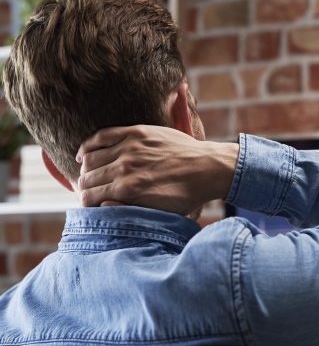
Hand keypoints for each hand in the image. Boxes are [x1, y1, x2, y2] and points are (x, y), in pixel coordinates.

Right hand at [76, 125, 238, 214]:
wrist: (207, 168)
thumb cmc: (186, 195)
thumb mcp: (159, 213)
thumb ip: (128, 210)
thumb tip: (102, 206)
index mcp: (128, 191)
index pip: (89, 198)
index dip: (85, 203)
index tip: (89, 204)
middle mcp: (124, 168)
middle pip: (87, 178)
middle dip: (84, 188)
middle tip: (88, 191)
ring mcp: (129, 148)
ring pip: (90, 158)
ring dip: (85, 169)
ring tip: (88, 174)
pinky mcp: (136, 132)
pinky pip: (101, 136)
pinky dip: (88, 145)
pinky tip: (84, 153)